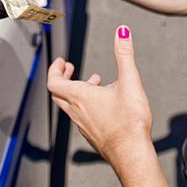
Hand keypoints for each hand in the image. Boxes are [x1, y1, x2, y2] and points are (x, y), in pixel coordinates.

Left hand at [47, 25, 152, 167]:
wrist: (132, 154)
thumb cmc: (129, 121)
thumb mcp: (130, 81)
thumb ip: (125, 54)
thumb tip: (122, 32)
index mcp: (80, 97)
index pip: (54, 82)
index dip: (55, 69)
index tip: (62, 61)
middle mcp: (77, 112)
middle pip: (59, 94)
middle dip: (63, 78)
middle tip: (71, 69)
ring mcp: (83, 126)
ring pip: (70, 106)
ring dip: (77, 91)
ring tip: (95, 82)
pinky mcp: (93, 136)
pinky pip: (81, 118)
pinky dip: (86, 106)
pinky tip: (105, 105)